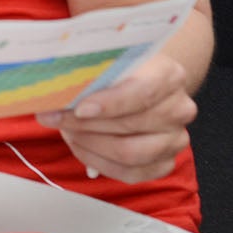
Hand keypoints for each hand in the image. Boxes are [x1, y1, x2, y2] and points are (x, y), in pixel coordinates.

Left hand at [40, 54, 193, 182]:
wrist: (141, 82)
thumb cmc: (120, 70)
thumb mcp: (108, 59)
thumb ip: (89, 71)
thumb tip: (54, 88)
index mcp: (169, 75)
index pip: (143, 92)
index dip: (110, 103)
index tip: (79, 108)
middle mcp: (179, 108)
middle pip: (130, 124)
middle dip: (84, 124)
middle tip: (53, 117)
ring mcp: (175, 139)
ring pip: (129, 153)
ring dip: (89, 144)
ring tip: (66, 130)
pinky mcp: (165, 163)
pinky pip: (129, 173)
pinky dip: (98, 162)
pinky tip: (79, 146)